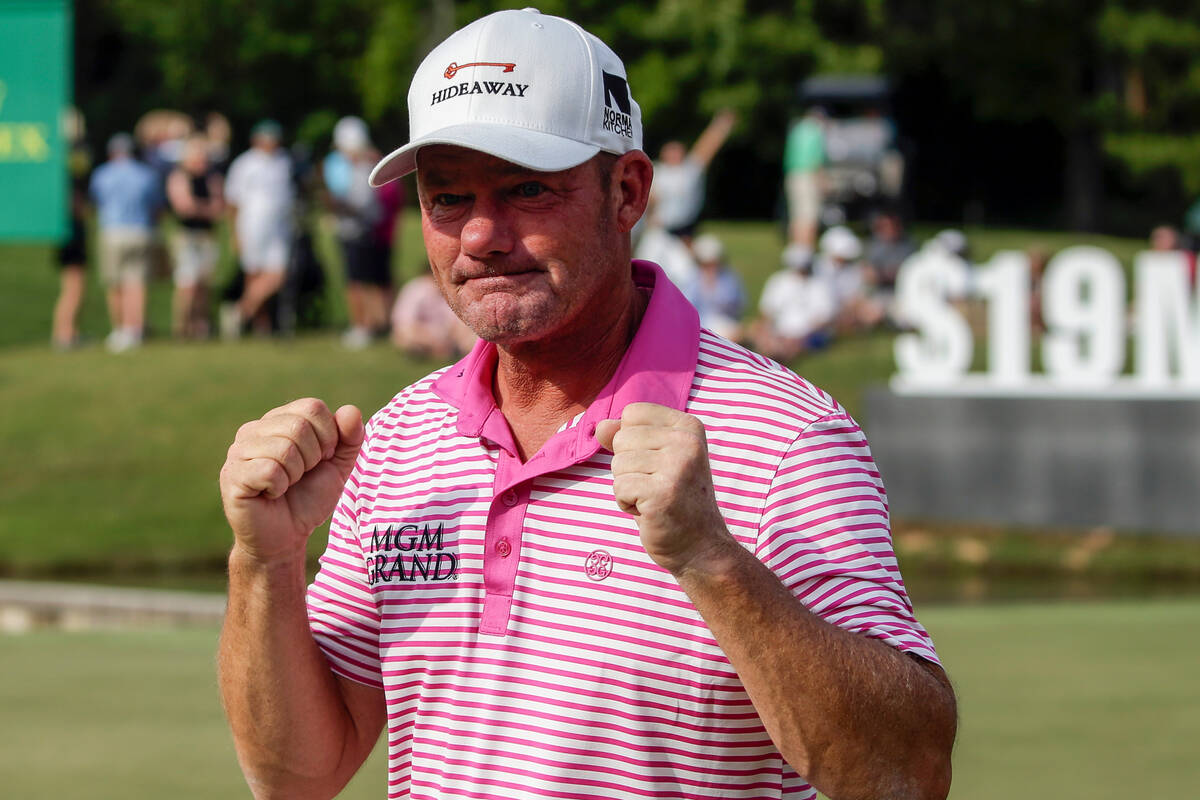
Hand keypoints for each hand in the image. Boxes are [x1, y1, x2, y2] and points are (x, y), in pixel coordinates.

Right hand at [219, 398, 363, 565]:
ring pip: (285, 449)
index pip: (313, 407)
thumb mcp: (338, 466)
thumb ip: (350, 438)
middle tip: (301, 476)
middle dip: (313, 458)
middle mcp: (254, 429)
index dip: (328, 437)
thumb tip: (351, 410)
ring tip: (286, 486)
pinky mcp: (232, 475)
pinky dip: (280, 487)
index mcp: (278, 420)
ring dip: (296, 475)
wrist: (286, 538)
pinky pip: (269, 470)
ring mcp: (238, 451)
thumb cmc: (308, 498)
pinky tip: (272, 494)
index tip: (320, 460)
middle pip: (299, 426)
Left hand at [594, 402, 732, 574]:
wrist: (700, 547)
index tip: (656, 465)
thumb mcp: (653, 461)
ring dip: (627, 488)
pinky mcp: (663, 492)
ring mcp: (678, 466)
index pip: (632, 414)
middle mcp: (687, 441)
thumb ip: (626, 439)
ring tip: (654, 500)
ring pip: (618, 464)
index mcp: (688, 427)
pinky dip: (626, 504)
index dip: (632, 443)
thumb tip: (601, 427)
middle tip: (655, 487)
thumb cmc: (673, 502)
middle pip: (622, 439)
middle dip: (627, 468)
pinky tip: (650, 512)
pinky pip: (620, 488)